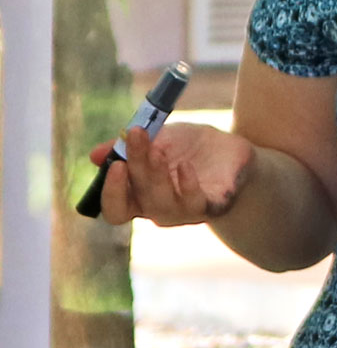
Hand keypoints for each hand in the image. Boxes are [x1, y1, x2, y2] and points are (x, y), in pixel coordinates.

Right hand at [90, 123, 255, 226]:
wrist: (231, 151)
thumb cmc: (189, 148)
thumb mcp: (157, 138)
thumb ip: (129, 147)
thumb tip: (95, 155)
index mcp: (139, 196)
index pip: (115, 209)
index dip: (111, 193)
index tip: (115, 164)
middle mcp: (159, 209)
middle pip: (138, 199)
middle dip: (136, 166)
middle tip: (137, 136)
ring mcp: (185, 211)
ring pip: (163, 206)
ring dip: (156, 177)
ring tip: (159, 150)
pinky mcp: (212, 206)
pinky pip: (195, 205)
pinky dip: (187, 186)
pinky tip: (185, 165)